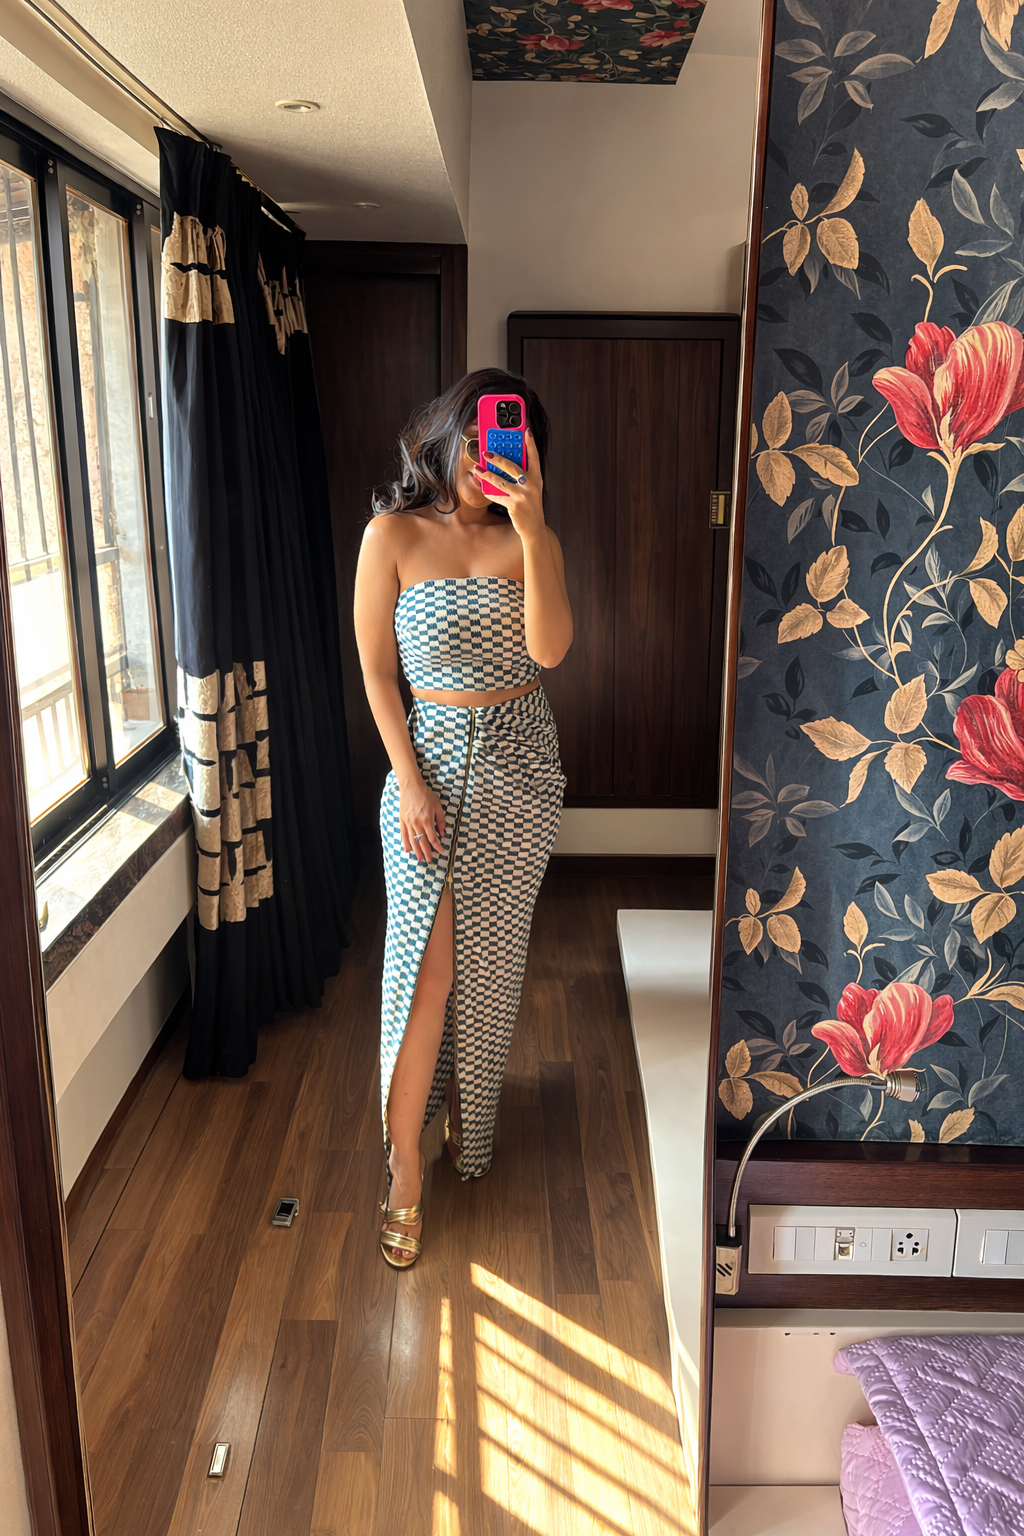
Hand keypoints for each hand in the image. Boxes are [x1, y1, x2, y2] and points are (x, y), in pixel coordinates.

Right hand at [399, 776, 445, 861]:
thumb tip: (443, 832)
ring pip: (413, 840)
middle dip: (427, 852)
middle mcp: (417, 823)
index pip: (433, 837)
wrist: (411, 787)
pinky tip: (408, 850)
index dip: (437, 846)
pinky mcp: (402, 821)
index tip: (441, 852)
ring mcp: (408, 822)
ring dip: (417, 851)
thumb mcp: (437, 805)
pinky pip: (404, 835)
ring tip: (420, 859)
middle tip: (430, 861)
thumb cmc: (426, 795)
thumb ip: (441, 820)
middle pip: (422, 841)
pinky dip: (406, 843)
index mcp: (427, 819)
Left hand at [472, 426, 545, 542]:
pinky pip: (498, 496)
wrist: (534, 527)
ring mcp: (523, 496)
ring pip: (501, 482)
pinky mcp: (515, 506)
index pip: (534, 457)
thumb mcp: (531, 488)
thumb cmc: (531, 505)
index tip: (525, 431)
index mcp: (537, 478)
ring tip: (477, 470)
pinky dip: (489, 492)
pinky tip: (483, 488)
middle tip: (486, 453)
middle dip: (498, 459)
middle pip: (513, 467)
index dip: (530, 443)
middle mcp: (531, 485)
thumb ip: (523, 475)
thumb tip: (506, 462)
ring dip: (487, 475)